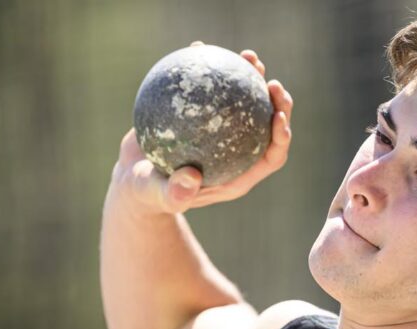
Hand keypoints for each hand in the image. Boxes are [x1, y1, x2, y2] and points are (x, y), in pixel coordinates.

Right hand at [109, 46, 293, 217]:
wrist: (134, 178)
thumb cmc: (148, 192)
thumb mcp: (155, 194)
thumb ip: (174, 192)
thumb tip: (191, 179)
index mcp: (237, 174)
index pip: (271, 157)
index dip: (282, 137)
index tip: (279, 116)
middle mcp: (236, 151)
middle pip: (267, 126)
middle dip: (278, 103)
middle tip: (270, 82)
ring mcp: (222, 131)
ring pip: (246, 103)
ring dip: (252, 77)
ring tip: (249, 56)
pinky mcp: (204, 115)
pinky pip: (212, 89)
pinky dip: (210, 67)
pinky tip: (200, 46)